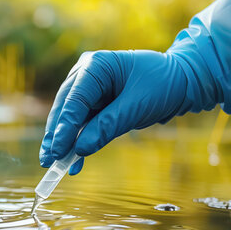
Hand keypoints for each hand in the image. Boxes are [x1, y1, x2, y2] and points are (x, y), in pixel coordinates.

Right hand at [39, 50, 194, 174]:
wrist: (182, 82)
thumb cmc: (163, 85)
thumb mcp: (137, 106)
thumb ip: (108, 126)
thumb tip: (80, 149)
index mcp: (96, 65)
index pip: (75, 99)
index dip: (64, 127)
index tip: (56, 150)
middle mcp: (86, 73)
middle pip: (65, 107)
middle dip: (57, 135)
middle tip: (48, 160)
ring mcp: (89, 88)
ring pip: (70, 117)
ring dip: (64, 141)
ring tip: (55, 164)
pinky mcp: (95, 103)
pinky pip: (83, 124)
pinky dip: (78, 142)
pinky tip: (73, 162)